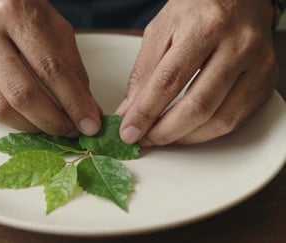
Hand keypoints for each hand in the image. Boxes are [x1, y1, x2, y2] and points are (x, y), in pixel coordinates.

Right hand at [0, 0, 101, 135]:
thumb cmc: (15, 8)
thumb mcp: (52, 25)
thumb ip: (72, 66)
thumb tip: (88, 108)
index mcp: (15, 13)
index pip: (51, 69)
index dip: (74, 103)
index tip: (90, 124)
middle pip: (22, 94)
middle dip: (53, 122)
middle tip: (71, 131)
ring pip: (0, 108)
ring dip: (32, 126)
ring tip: (51, 126)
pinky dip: (11, 119)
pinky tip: (26, 116)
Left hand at [116, 0, 277, 145]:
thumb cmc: (197, 10)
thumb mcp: (161, 30)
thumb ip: (144, 72)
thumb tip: (130, 111)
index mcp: (204, 27)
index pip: (169, 80)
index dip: (146, 112)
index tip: (129, 132)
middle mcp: (237, 46)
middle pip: (198, 106)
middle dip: (165, 132)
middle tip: (145, 139)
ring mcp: (257, 64)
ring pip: (220, 119)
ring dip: (186, 137)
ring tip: (163, 136)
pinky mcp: (266, 80)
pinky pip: (237, 119)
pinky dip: (207, 133)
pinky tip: (188, 130)